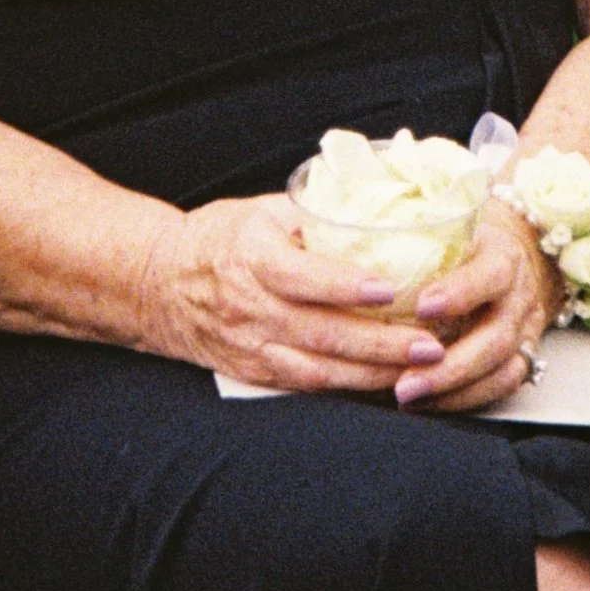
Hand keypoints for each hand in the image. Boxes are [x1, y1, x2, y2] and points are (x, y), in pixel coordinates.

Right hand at [146, 192, 450, 397]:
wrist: (158, 285)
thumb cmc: (219, 238)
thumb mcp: (261, 210)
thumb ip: (315, 212)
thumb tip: (381, 202)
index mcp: (251, 257)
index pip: (302, 276)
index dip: (346, 285)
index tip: (391, 289)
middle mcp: (250, 307)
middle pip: (322, 332)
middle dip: (381, 342)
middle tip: (431, 342)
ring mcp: (251, 346)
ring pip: (319, 370)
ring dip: (373, 372)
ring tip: (421, 369)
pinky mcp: (255, 372)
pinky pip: (307, 387)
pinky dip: (349, 387)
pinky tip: (386, 383)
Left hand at [402, 205, 565, 413]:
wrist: (521, 255)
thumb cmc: (470, 240)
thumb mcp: (452, 225)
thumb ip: (413, 234)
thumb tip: (344, 243)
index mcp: (503, 256)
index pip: (491, 274)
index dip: (460, 293)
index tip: (422, 307)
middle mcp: (519, 297)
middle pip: (496, 339)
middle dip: (450, 367)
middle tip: (404, 382)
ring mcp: (524, 330)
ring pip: (502, 371)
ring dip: (454, 391)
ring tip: (409, 398)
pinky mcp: (520, 356)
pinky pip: (501, 387)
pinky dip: (463, 399)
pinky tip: (428, 402)